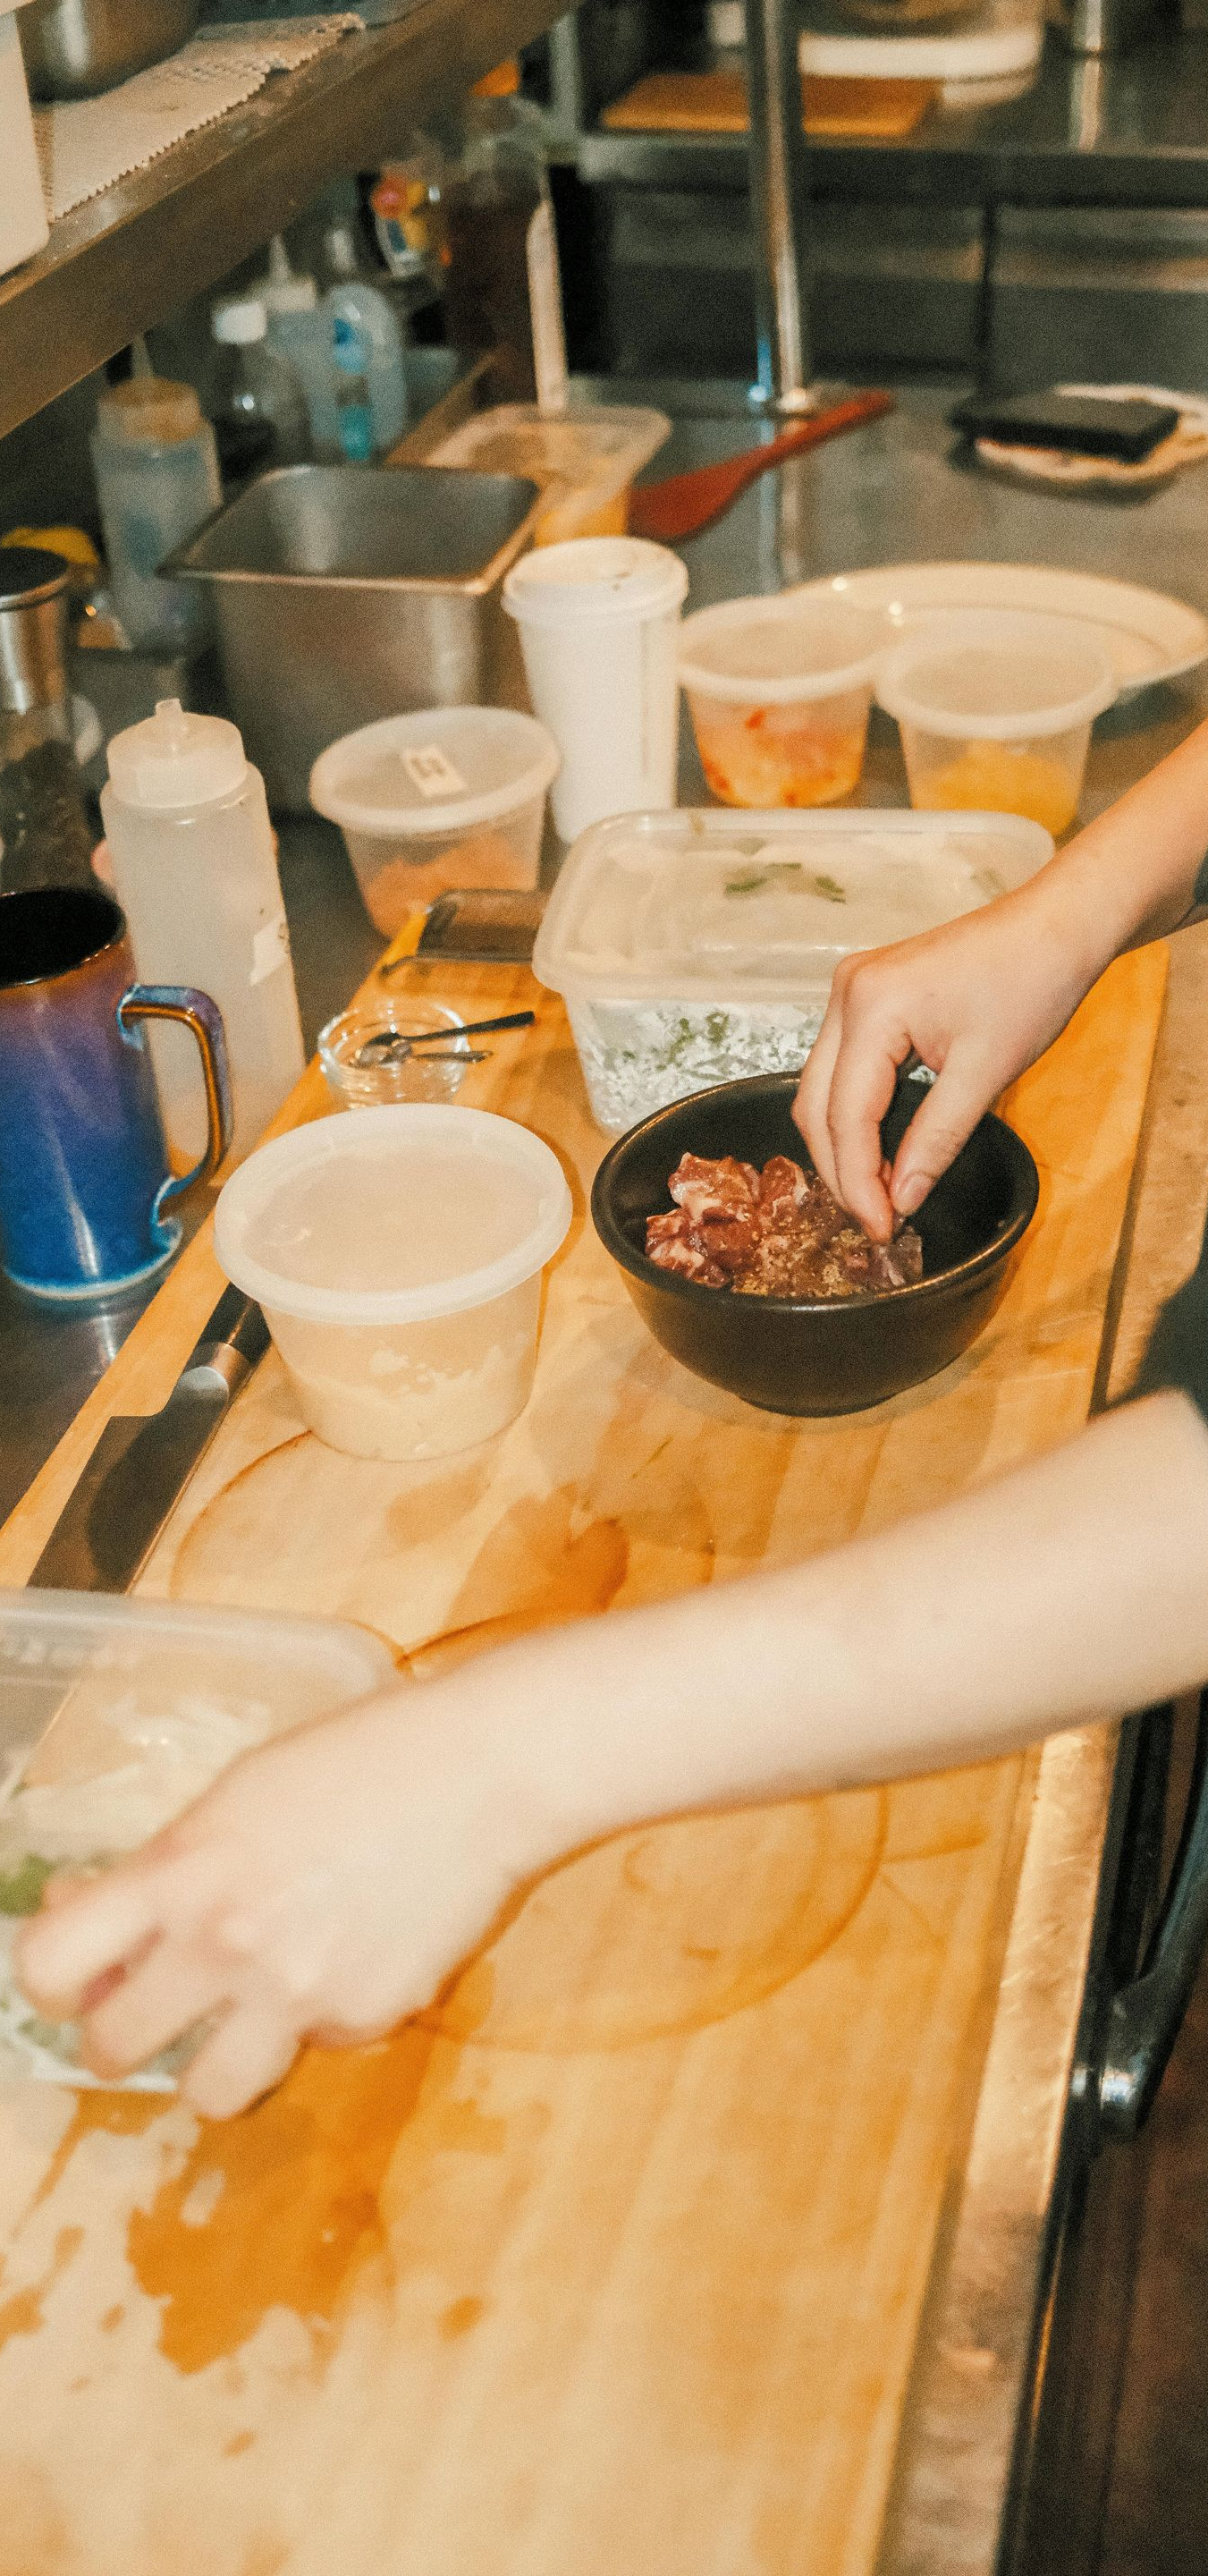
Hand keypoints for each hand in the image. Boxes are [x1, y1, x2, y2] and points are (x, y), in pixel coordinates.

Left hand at [15, 1684, 536, 2118]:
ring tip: (243, 2017)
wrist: (483, 1775)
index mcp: (184, 1872)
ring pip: (209, 2094)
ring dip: (212, 2063)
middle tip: (152, 2010)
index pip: (51, 1965)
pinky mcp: (369, 2021)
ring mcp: (301, 1995)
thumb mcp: (239, 1795)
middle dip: (122, 2036)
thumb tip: (106, 1924)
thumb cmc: (357, 1761)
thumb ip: (170, 1866)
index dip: (51, 1982)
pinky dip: (321, 2017)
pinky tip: (354, 1952)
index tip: (76, 1977)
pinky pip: (314, 2048)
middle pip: (114, 2051)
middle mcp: (230, 1945)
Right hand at [793, 877, 1105, 1239]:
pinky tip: (881, 1148)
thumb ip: (936, 1140)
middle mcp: (846, 994)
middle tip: (876, 1220)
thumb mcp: (986, 1074)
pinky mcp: (866, 996)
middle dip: (841, 1169)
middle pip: (815, 1104)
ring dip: (843, 1144)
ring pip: (820, 1088)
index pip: (845, 1115)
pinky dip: (855, 1113)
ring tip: (880, 1192)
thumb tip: (902, 1199)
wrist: (1055, 926)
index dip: (858, 1181)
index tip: (881, 1229)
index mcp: (871, 1006)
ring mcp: (851, 991)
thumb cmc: (1031, 984)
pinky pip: (841, 1068)